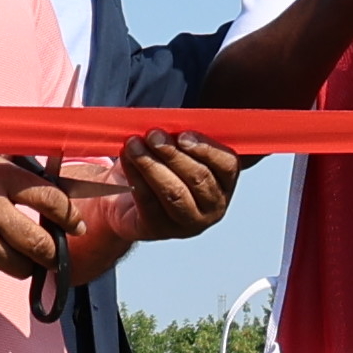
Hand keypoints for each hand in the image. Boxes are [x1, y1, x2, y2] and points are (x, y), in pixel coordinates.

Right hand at [0, 158, 84, 289]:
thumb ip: (11, 169)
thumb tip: (42, 180)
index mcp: (1, 178)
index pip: (52, 200)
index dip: (70, 216)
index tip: (76, 225)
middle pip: (42, 246)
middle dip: (51, 253)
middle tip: (49, 253)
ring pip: (17, 268)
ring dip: (18, 264)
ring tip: (8, 252)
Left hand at [93, 129, 245, 257]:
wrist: (125, 200)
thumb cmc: (159, 168)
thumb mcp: (176, 150)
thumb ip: (181, 138)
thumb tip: (172, 122)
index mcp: (225, 182)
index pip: (227, 165)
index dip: (206, 149)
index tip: (183, 135)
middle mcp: (214, 207)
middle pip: (199, 178)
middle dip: (173, 153)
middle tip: (152, 134)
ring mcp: (189, 223)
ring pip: (174, 192)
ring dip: (152, 164)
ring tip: (133, 144)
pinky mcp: (161, 231)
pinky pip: (149, 202)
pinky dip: (136, 178)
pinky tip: (127, 160)